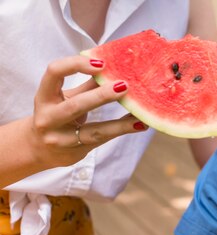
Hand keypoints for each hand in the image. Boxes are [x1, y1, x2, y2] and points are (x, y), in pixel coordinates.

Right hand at [30, 55, 145, 167]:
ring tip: (140, 115)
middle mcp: (48, 118)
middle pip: (76, 105)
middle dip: (101, 96)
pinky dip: (121, 131)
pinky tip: (139, 125)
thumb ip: (88, 84)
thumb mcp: (67, 98)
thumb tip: (115, 67)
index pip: (54, 72)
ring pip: (93, 131)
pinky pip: (102, 140)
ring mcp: (60, 139)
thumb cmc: (57, 115)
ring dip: (120, 123)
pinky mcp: (75, 152)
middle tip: (125, 86)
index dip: (76, 65)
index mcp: (44, 97)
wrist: (39, 149)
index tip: (101, 63)